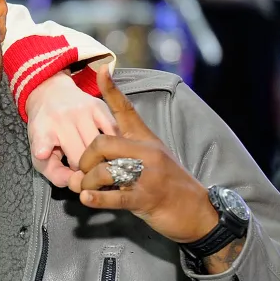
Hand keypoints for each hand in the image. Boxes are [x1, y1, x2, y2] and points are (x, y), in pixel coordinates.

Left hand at [25, 72, 117, 187]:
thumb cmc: (46, 130)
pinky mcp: (99, 106)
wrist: (51, 94)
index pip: (43, 141)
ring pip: (100, 146)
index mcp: (42, 130)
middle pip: (81, 155)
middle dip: (85, 169)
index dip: (43, 148)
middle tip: (85, 170)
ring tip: (98, 161)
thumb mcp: (41, 153)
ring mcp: (82, 111)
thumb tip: (74, 183)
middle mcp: (61, 118)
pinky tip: (112, 150)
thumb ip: (54, 173)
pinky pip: (114, 133)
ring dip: (101, 158)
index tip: (43, 153)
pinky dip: (115, 145)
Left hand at [73, 67, 218, 244]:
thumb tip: (97, 154)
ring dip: (87, 183)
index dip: (112, 90)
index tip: (103, 69)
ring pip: (104, 170)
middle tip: (82, 173)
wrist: (198, 211)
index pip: (127, 109)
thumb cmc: (171, 185)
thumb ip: (126, 152)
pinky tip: (86, 199)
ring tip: (85, 191)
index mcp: (146, 139)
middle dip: (84, 159)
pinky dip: (98, 198)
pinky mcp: (146, 198)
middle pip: (102, 143)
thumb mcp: (153, 159)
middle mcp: (147, 152)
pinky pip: (116, 196)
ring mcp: (148, 175)